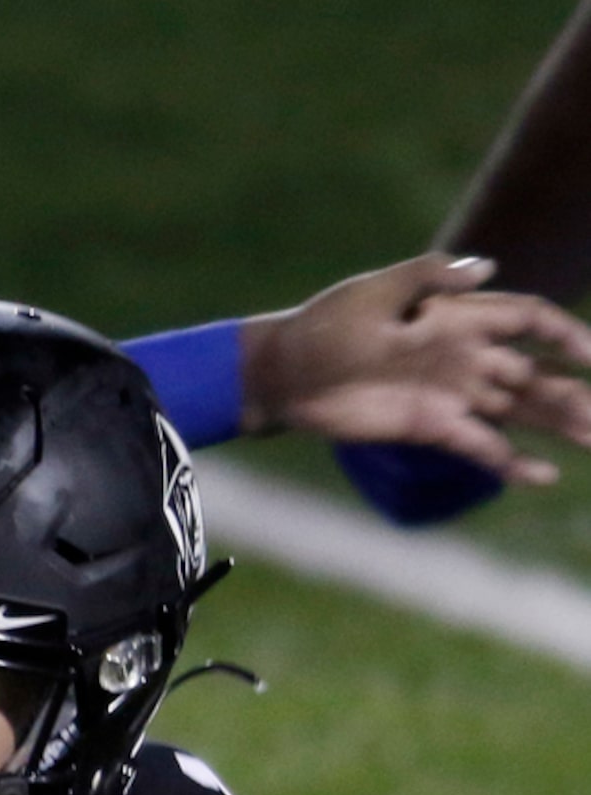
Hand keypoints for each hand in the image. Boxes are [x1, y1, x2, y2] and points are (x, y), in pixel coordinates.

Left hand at [242, 252, 590, 482]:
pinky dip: (510, 461)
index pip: (528, 318)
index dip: (563, 333)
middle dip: (574, 391)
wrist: (285, 375)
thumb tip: (486, 267)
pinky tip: (542, 476)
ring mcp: (450, 393)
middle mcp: (464, 355)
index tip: (589, 354)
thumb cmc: (325, 325)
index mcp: (458, 315)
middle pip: (535, 371)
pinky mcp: (430, 427)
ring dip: (558, 423)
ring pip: (518, 408)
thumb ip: (430, 275)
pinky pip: (480, 446)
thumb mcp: (375, 291)